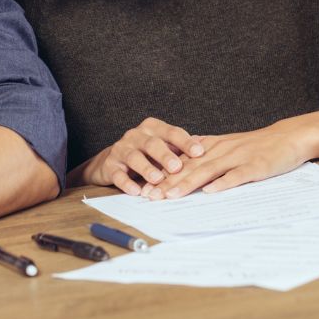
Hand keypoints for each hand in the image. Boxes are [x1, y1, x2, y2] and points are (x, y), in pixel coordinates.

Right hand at [69, 117, 205, 194]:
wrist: (112, 160)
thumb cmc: (145, 153)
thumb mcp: (163, 146)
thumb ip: (181, 147)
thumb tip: (208, 146)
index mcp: (153, 127)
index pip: (172, 132)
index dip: (186, 142)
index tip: (200, 152)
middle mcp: (136, 135)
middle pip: (152, 144)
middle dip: (165, 155)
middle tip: (178, 167)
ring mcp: (122, 149)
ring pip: (134, 157)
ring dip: (147, 169)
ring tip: (158, 179)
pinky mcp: (110, 165)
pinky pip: (118, 174)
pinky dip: (127, 183)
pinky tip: (136, 191)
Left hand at [148, 124, 309, 199]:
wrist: (289, 137)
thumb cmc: (258, 145)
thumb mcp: (229, 145)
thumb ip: (207, 153)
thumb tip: (183, 164)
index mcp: (214, 146)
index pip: (183, 161)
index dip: (162, 174)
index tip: (144, 188)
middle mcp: (222, 150)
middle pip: (190, 167)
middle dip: (167, 182)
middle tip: (149, 196)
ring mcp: (238, 157)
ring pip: (208, 170)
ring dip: (188, 183)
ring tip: (170, 195)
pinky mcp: (255, 166)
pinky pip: (237, 176)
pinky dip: (223, 183)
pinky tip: (210, 192)